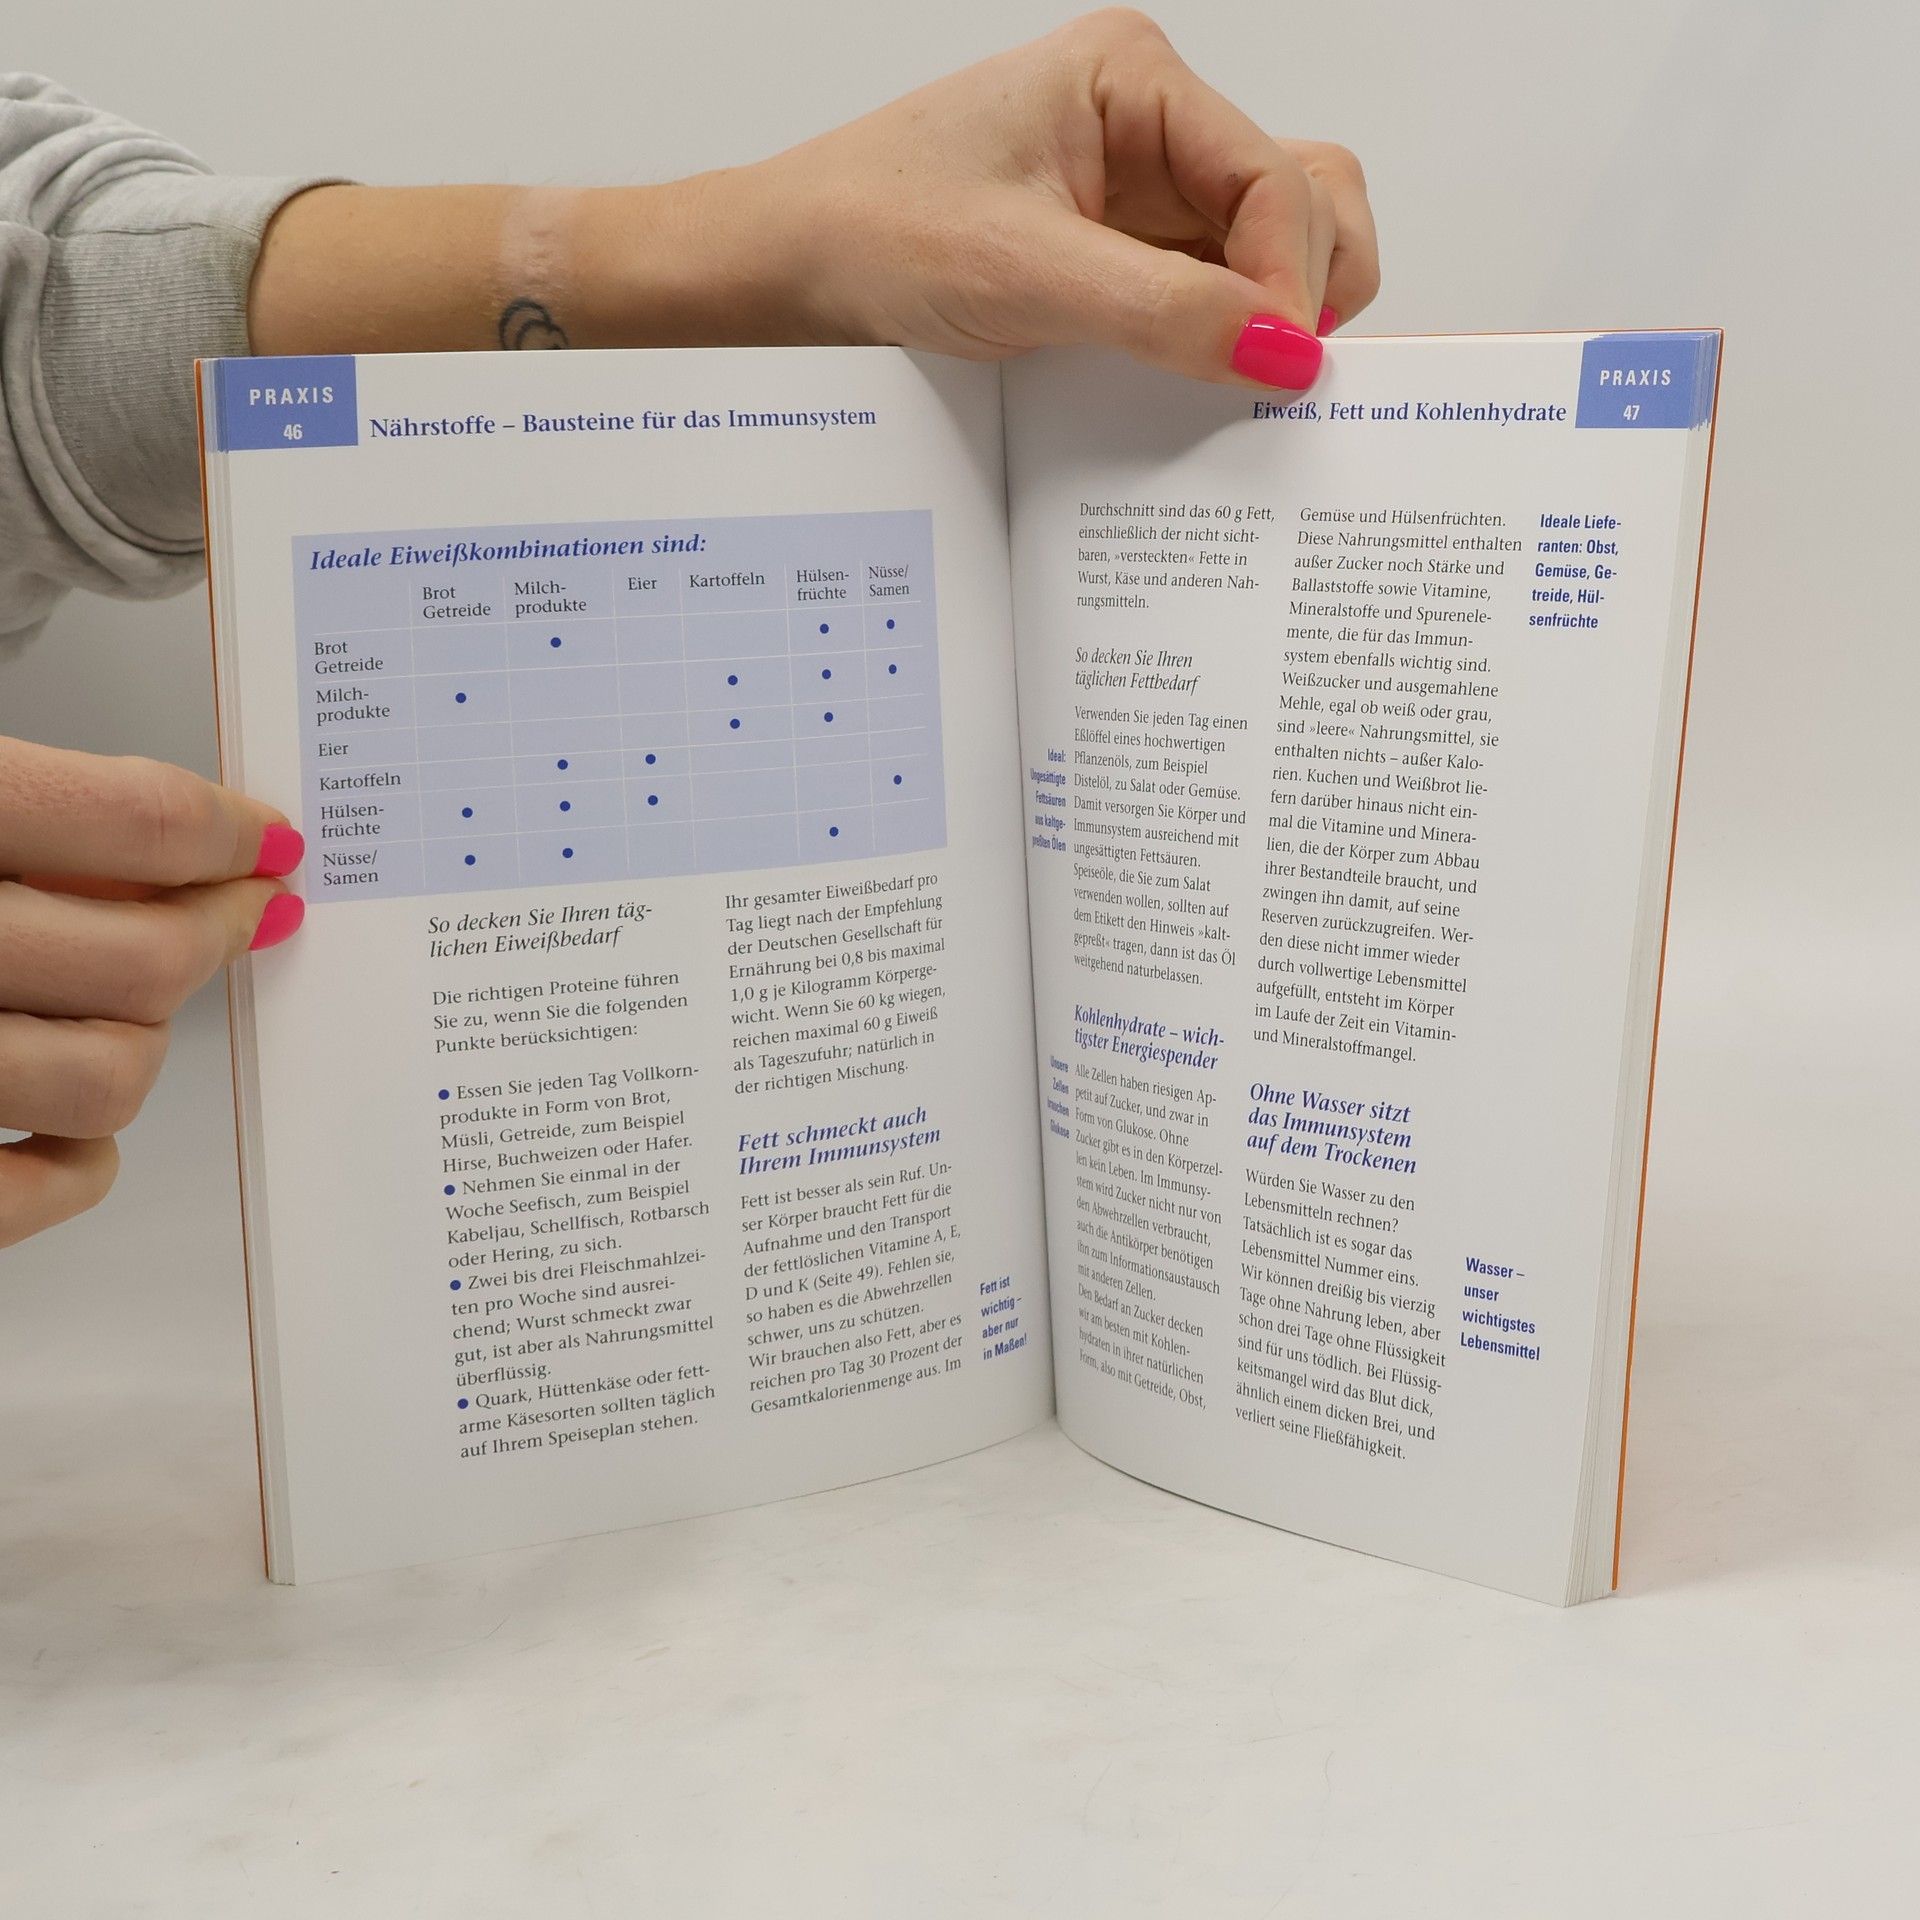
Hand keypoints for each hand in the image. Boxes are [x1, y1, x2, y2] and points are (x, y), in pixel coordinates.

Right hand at [0, 738, 304, 1249]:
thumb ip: (42, 808)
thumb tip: (192, 834)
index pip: (136, 820)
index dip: (230, 833)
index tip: (267, 842)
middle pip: (150, 955)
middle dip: (210, 934)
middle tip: (235, 914)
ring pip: (116, 1073)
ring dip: (140, 1043)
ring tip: (118, 1010)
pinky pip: (46, 1187)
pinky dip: (78, 1164)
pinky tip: (66, 1127)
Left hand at [714, 8, 1379, 386]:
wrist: (798, 262)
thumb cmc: (878, 228)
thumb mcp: (1026, 276)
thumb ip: (1163, 313)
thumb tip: (1284, 351)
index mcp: (1135, 79)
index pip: (1275, 173)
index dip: (1292, 273)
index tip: (1283, 363)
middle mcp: (1153, 122)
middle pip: (1302, 196)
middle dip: (1306, 284)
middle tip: (1279, 374)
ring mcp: (1143, 188)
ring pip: (1270, 245)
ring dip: (1275, 312)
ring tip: (1247, 380)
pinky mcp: (1123, 251)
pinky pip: (1210, 292)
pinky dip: (1226, 336)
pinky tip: (1204, 379)